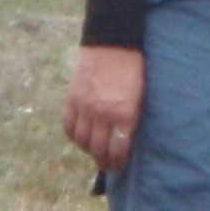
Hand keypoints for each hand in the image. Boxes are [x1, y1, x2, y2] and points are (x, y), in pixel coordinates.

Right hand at [64, 45, 145, 173]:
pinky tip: (81, 139)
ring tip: (95, 154)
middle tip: (108, 166)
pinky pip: (68, 127)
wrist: (112, 42)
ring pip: (82, 141)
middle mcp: (102, 113)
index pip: (118, 147)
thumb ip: (131, 116)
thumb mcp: (140, 93)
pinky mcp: (72, 99)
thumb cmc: (133, 66)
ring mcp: (84, 107)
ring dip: (89, 151)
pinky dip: (74, 136)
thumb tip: (125, 138)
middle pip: (99, 148)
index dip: (118, 162)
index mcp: (124, 111)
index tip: (120, 168)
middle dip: (104, 161)